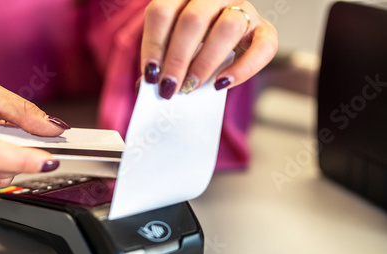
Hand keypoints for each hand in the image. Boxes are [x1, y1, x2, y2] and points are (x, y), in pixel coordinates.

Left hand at [141, 0, 277, 98]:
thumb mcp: (173, 44)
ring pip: (228, 27)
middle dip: (177, 59)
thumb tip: (145, 85)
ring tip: (191, 86)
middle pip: (193, 20)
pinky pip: (262, 47)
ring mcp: (243, 9)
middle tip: (169, 87)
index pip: (162, 11)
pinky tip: (221, 84)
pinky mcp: (265, 30)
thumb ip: (161, 59)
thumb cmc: (194, 43)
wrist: (226, 40)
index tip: (150, 74)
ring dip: (205, 62)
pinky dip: (243, 69)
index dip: (153, 44)